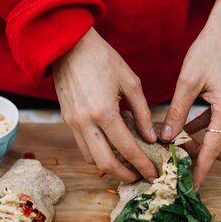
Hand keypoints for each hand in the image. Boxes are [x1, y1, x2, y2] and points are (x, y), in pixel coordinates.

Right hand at [53, 28, 158, 182]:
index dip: (143, 165)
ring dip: (109, 166)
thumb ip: (142, 112)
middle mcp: (86, 122)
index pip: (127, 149)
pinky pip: (82, 146)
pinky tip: (110, 147)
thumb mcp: (130, 82)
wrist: (68, 45)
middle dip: (125, 175)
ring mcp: (73, 123)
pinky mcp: (66, 120)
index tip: (154, 173)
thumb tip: (151, 137)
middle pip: (105, 163)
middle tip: (140, 176)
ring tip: (126, 164)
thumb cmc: (102, 58)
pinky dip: (97, 153)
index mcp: (105, 112)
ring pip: (91, 158)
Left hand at [161, 0, 220, 187]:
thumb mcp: (188, 81)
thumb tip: (165, 138)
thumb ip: (178, 111)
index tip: (191, 186)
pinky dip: (205, 131)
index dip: (202, 170)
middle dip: (202, 158)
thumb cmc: (209, 50)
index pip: (214, 150)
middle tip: (175, 157)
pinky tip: (184, 126)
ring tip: (175, 143)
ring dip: (202, 144)